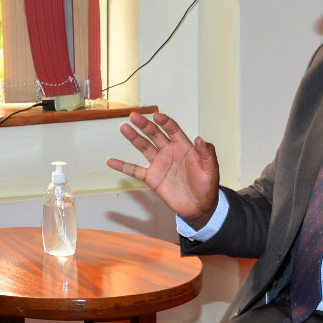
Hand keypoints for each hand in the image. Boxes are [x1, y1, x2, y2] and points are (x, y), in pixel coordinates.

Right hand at [105, 111, 220, 227]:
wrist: (199, 206)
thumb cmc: (207, 185)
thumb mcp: (211, 168)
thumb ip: (206, 152)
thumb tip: (200, 138)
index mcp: (183, 146)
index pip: (172, 129)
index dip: (164, 122)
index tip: (157, 116)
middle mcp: (169, 152)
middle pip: (154, 134)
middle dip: (144, 125)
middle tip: (134, 116)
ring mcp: (159, 164)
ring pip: (143, 147)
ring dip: (133, 138)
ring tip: (124, 128)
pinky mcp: (151, 177)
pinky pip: (134, 170)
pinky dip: (122, 166)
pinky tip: (111, 161)